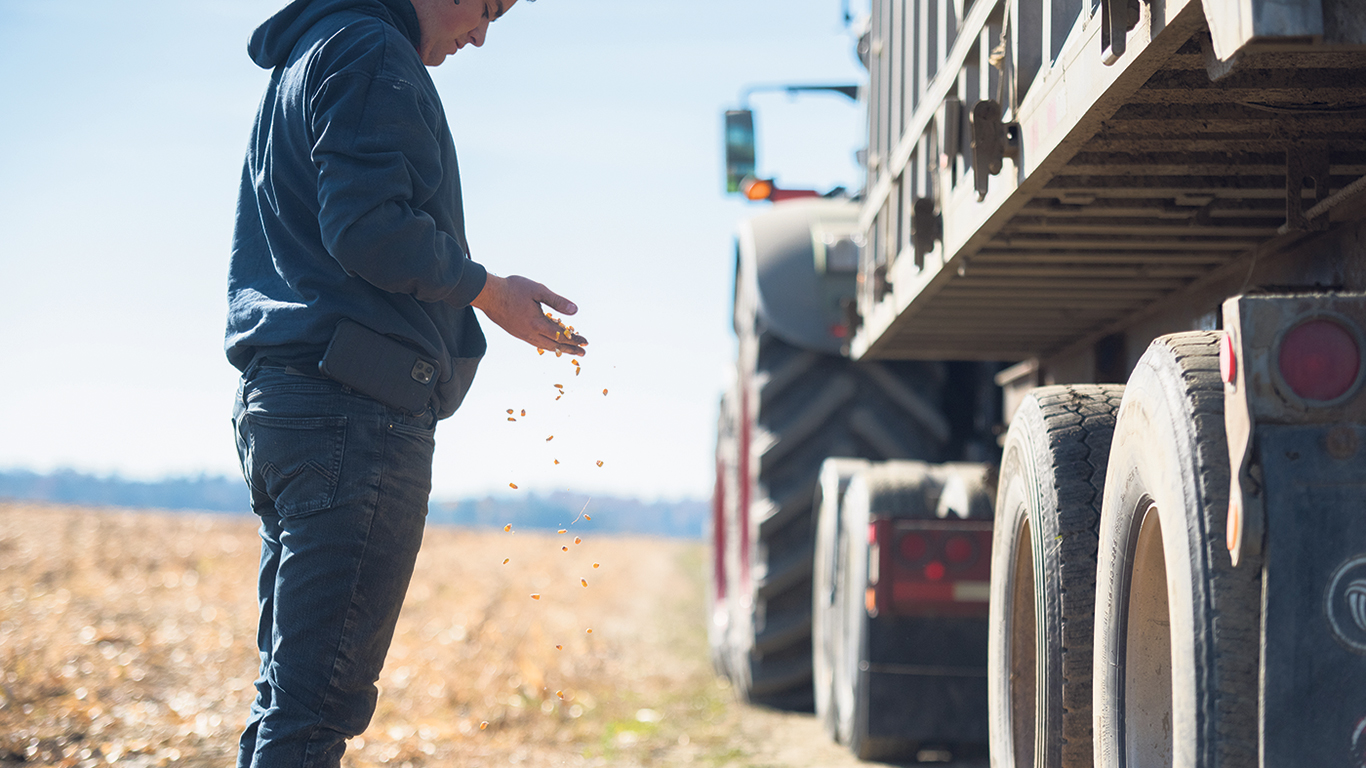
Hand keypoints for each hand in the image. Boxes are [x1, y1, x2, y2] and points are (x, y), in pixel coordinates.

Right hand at [470, 274, 587, 355]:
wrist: (488, 294)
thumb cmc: (513, 289)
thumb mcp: (538, 290)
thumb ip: (557, 301)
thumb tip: (575, 311)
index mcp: (537, 323)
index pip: (561, 335)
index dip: (575, 339)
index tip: (586, 343)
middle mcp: (530, 333)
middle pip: (555, 345)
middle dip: (570, 349)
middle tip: (583, 353)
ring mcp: (522, 335)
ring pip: (544, 346)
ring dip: (558, 349)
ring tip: (567, 351)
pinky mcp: (516, 333)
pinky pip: (535, 343)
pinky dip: (546, 345)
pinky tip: (548, 343)